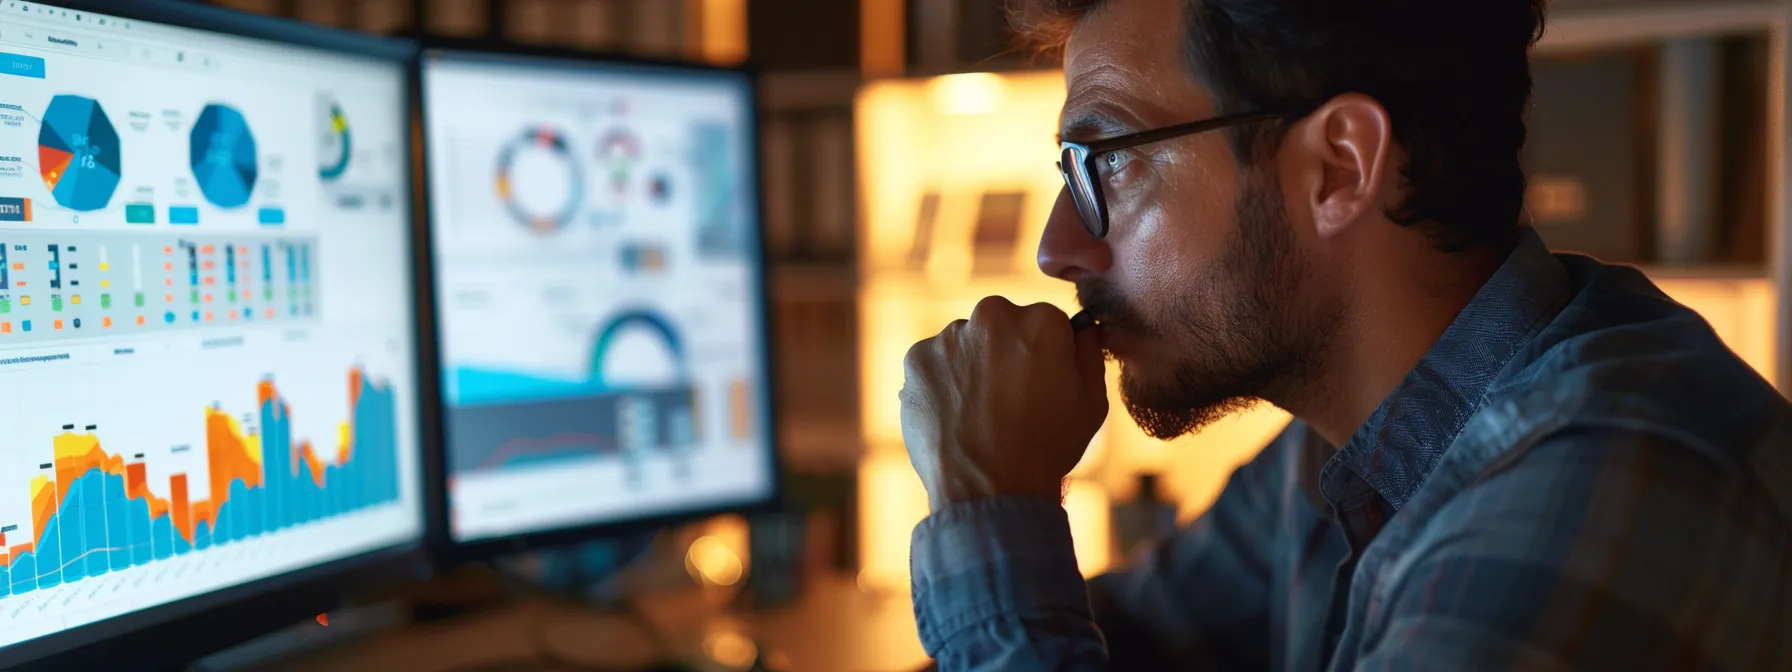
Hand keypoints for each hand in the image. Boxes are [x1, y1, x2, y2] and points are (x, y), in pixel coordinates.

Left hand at [899, 296, 1108, 511]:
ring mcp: (949, 336)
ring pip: (965, 344)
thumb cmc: (1046, 448)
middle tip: (1008, 399)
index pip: (1045, 322)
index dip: (1045, 355)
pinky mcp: (916, 359)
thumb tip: (1084, 330)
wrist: (988, 490)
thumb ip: (1089, 354)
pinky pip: (933, 364)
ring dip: (971, 367)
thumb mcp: (1091, 403)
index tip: (1041, 384)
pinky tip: (954, 416)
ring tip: (979, 414)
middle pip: (1002, 326)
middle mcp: (992, 315)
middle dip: (1005, 352)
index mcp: (1040, 320)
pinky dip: (941, 384)